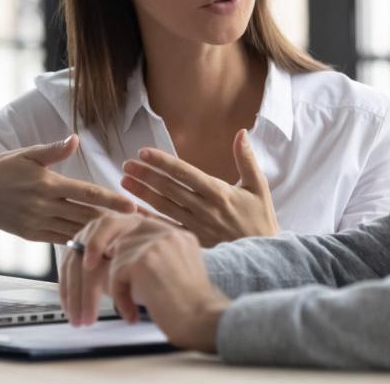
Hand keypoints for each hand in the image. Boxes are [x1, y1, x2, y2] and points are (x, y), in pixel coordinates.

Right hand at [0, 135, 136, 242]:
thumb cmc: (3, 167)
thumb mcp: (27, 153)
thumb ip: (53, 150)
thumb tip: (75, 139)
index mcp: (48, 183)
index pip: (87, 193)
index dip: (111, 201)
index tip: (133, 207)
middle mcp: (44, 205)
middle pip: (87, 215)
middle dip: (114, 222)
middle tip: (139, 227)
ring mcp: (37, 223)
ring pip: (75, 230)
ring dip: (100, 236)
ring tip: (125, 240)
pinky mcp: (31, 235)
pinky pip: (60, 240)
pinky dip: (79, 243)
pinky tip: (98, 247)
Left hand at [60, 212, 227, 352]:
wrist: (203, 322)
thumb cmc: (187, 307)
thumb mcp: (171, 270)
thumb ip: (148, 256)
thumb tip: (111, 255)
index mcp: (173, 231)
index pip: (132, 223)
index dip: (110, 238)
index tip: (97, 256)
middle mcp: (166, 231)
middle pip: (116, 230)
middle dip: (96, 251)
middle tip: (87, 271)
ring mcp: (156, 242)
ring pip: (114, 257)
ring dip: (116, 285)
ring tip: (130, 306)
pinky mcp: (145, 259)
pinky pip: (115, 276)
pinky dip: (119, 297)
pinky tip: (132, 313)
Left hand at [120, 130, 278, 246]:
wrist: (265, 257)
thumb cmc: (261, 219)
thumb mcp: (259, 187)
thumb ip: (247, 159)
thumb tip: (242, 132)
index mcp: (219, 192)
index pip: (185, 173)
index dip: (163, 162)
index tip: (144, 152)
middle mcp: (205, 208)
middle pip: (169, 188)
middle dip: (146, 174)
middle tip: (126, 164)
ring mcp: (197, 226)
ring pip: (164, 206)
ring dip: (142, 193)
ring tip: (124, 181)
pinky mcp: (193, 241)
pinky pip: (166, 229)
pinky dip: (149, 220)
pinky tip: (133, 212)